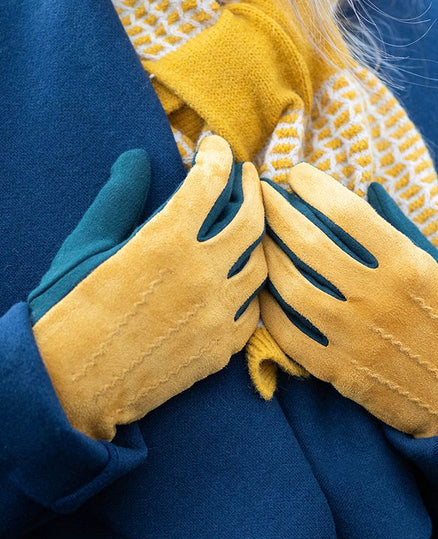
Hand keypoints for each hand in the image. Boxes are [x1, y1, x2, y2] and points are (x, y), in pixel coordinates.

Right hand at [30, 135, 265, 440]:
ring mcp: (217, 317)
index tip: (214, 147)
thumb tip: (139, 160)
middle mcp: (201, 277)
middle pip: (252, 221)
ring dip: (257, 242)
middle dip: (253, 190)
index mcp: (165, 243)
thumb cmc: (70, 311)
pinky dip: (247, 291)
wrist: (71, 386)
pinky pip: (252, 312)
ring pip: (261, 267)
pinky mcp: (221, 350)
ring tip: (246, 230)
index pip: (210, 182)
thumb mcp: (87, 247)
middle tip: (247, 178)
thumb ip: (120, 199)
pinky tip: (237, 282)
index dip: (217, 155)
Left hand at [260, 163, 437, 437]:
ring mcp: (355, 338)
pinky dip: (271, 309)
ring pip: (290, 287)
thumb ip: (404, 234)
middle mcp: (377, 298)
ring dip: (267, 256)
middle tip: (263, 196)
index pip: (346, 211)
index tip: (296, 174)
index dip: (312, 185)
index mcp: (409, 266)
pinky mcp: (342, 373)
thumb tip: (366, 195)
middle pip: (308, 243)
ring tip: (260, 240)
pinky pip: (289, 336)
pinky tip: (265, 292)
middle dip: (276, 211)